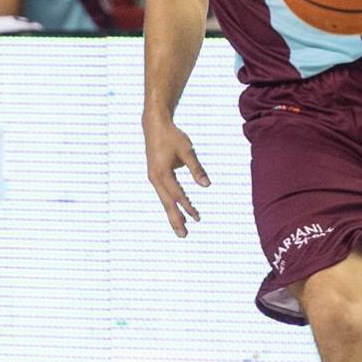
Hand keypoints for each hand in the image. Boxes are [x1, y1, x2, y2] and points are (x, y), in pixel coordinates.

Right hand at [144, 117, 208, 236]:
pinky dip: (171, 204)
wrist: (154, 125)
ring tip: (181, 229)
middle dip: (176, 220)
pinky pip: (164, 194)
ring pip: (164, 200)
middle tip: (184, 236)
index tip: (197, 218)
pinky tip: (178, 211)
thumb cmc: (172, 136)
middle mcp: (155, 178)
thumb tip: (207, 185)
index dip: (187, 207)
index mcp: (162, 173)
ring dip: (173, 215)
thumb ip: (197, 169)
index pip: (177, 194)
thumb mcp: (187, 150)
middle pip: (167, 203)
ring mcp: (154, 178)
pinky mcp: (156, 176)